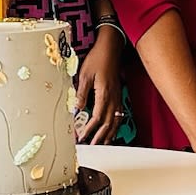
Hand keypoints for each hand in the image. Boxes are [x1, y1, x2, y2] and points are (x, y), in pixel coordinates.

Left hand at [74, 25, 125, 143]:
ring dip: (109, 133)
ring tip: (103, 144)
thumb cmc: (98, 59)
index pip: (97, 118)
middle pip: (108, 123)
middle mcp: (113, 98)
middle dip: (100, 137)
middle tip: (93, 146)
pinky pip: (119, 114)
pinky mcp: (118, 95)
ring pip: (115, 121)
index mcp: (104, 94)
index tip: (82, 137)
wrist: (111, 48)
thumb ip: (81, 94)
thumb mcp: (84, 75)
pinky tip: (112, 129)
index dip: (90, 130)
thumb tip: (76, 109)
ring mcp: (117, 97)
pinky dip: (115, 125)